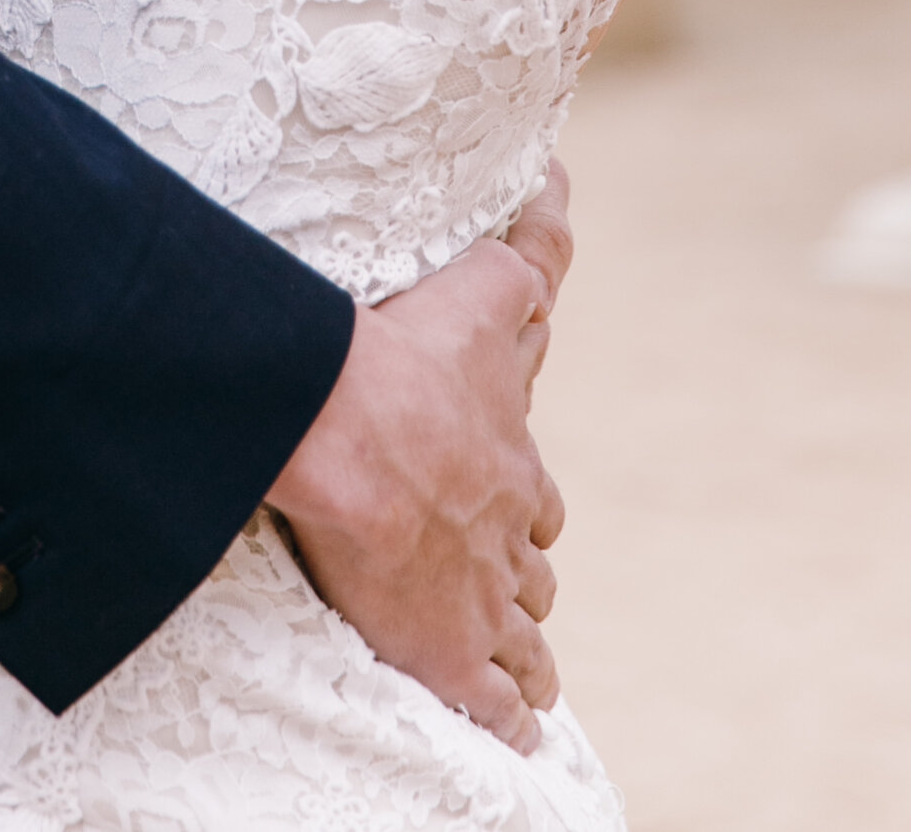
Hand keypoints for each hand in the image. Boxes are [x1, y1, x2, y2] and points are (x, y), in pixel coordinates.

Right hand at [264, 163, 571, 751]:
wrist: (348, 431)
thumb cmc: (403, 353)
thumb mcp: (481, 288)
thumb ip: (523, 245)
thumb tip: (562, 175)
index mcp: (511, 461)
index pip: (536, 495)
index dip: (529, 505)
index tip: (530, 516)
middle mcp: (508, 535)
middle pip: (533, 569)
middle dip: (524, 578)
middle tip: (509, 591)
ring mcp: (481, 597)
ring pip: (523, 639)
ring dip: (523, 653)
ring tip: (523, 672)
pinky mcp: (447, 650)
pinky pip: (495, 702)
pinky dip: (511, 717)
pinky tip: (519, 735)